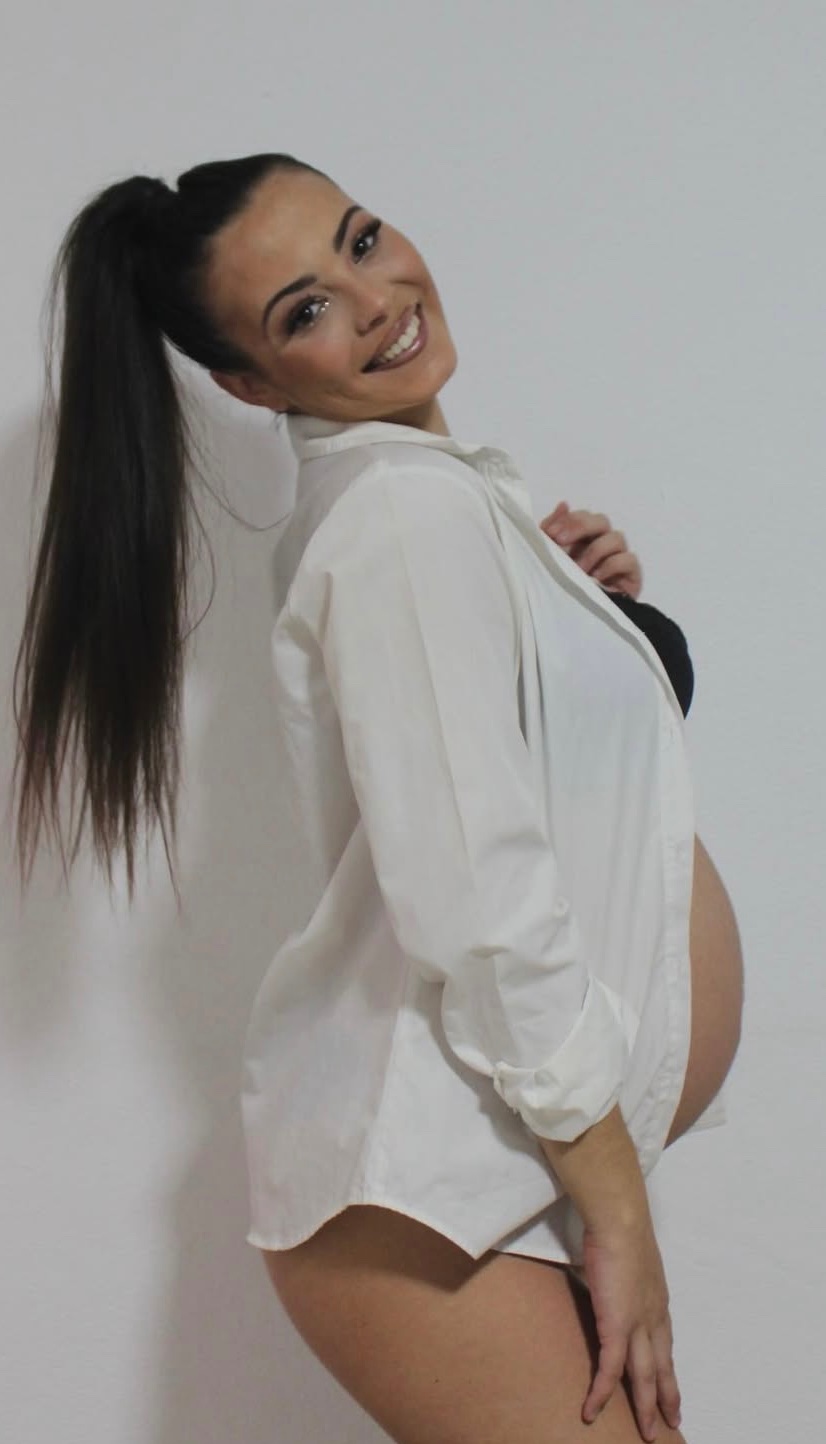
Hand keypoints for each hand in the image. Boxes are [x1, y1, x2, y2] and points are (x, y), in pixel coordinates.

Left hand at [539, 500, 642, 599]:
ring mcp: (619, 557)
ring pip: (616, 537)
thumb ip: (552, 532)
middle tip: (560, 541)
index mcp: (584, 539)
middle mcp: (603, 543)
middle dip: (580, 526)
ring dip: (594, 551)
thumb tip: (563, 504)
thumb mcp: (551, 560)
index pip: (583, 516)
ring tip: (578, 570)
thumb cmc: (565, 589)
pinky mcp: (631, 575)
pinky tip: (596, 578)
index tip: (550, 534)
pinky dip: (612, 565)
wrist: (578, 623)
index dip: (568, 519)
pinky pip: (629, 559)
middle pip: (601, 520)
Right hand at [580, 1217, 681, 1439]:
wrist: (620, 1222)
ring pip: (643, 1376)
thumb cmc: (621, 1230)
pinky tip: (591, 1411)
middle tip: (671, 1420)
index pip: (665, 1343)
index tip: (672, 1387)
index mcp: (657, 1300)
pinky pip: (609, 1369)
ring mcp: (637, 1324)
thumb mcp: (630, 1258)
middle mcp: (654, 1317)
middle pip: (662, 1366)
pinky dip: (601, 1392)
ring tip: (648, 1433)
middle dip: (666, 1396)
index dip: (668, 1367)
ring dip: (645, 1406)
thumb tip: (614, 1275)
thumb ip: (626, 1275)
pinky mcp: (616, 1326)